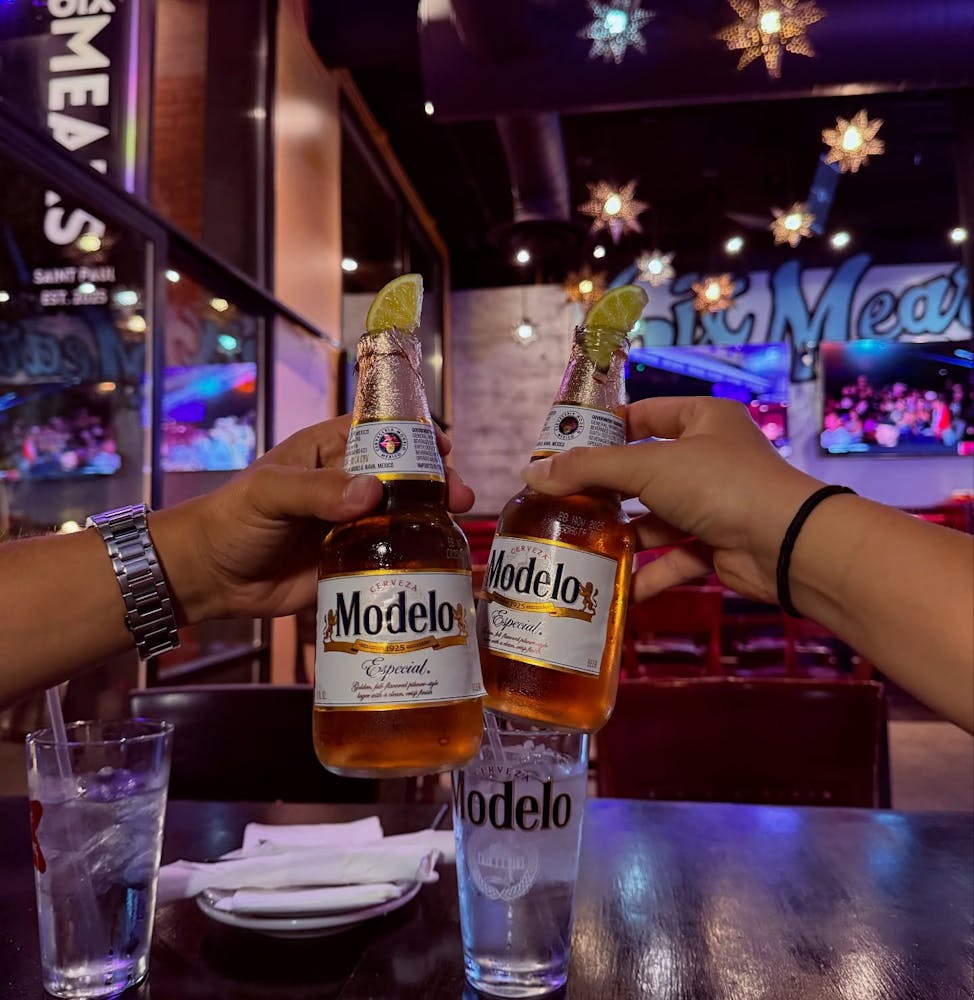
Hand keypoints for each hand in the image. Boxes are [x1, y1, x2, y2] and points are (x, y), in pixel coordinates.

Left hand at [151, 415, 474, 622]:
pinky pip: (394, 556)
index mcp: (331, 451)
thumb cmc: (232, 519)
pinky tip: (442, 561)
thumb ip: (317, 491)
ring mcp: (356, 524)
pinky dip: (419, 557)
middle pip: (406, 476)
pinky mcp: (356, 562)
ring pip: (406, 516)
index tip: (445, 446)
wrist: (210, 577)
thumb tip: (372, 494)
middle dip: (437, 482)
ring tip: (458, 527)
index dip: (417, 435)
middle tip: (460, 498)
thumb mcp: (270, 494)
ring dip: (434, 519)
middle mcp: (350, 484)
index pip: (383, 432)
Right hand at [521, 397, 823, 603]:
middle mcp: (708, 457)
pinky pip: (675, 556)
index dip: (603, 431)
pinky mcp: (718, 545)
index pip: (643, 415)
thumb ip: (589, 469)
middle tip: (561, 503)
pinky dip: (649, 572)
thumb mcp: (648, 467)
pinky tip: (618, 587)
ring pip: (657, 517)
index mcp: (701, 419)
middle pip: (644, 471)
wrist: (786, 544)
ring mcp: (714, 503)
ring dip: (624, 535)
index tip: (563, 452)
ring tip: (580, 545)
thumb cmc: (719, 484)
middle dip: (606, 491)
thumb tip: (531, 473)